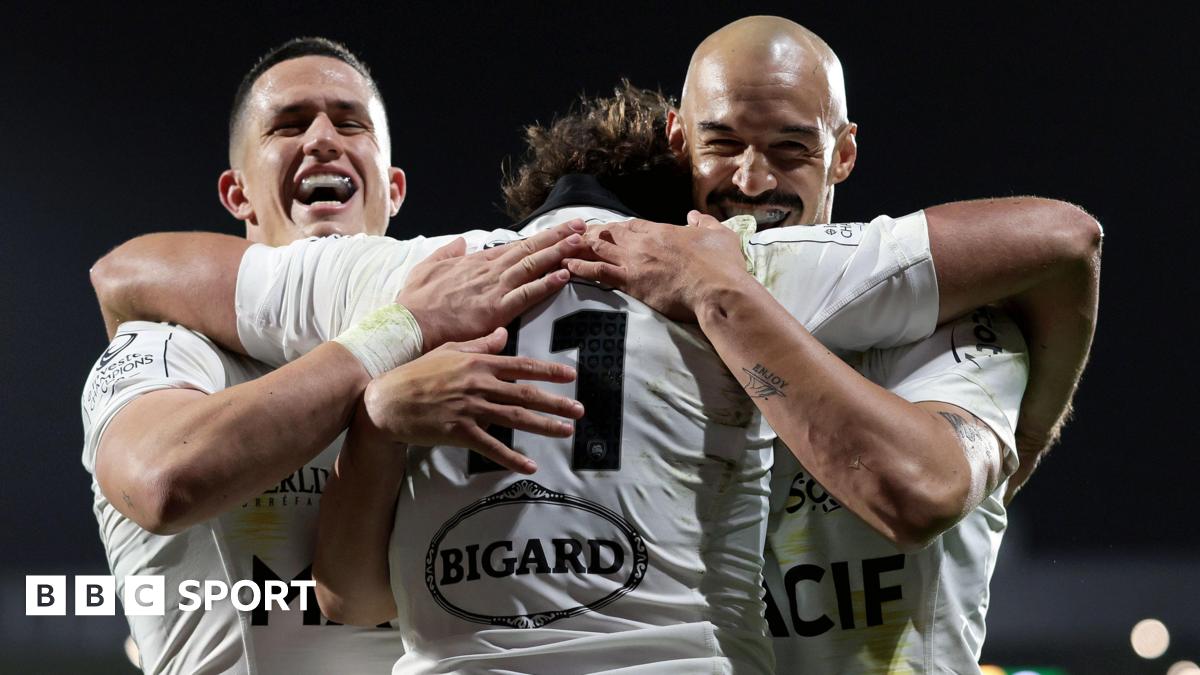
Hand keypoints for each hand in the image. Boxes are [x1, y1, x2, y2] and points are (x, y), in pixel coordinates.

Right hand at [359, 328, 582, 473]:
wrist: (387, 401)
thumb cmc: (417, 374)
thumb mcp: (449, 351)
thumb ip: (480, 344)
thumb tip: (504, 334)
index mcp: (478, 363)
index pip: (521, 366)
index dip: (548, 371)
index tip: (571, 376)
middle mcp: (478, 384)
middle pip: (525, 394)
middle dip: (556, 402)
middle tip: (580, 409)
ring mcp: (469, 408)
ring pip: (515, 418)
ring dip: (544, 426)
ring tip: (566, 431)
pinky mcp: (459, 431)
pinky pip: (491, 446)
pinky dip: (512, 457)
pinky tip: (530, 466)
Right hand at [398, 219, 588, 349]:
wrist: (410, 323)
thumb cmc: (417, 300)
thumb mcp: (428, 267)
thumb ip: (447, 253)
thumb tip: (460, 243)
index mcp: (478, 263)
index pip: (516, 246)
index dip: (541, 238)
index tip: (560, 230)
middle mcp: (490, 271)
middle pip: (530, 250)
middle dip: (558, 237)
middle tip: (583, 226)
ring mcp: (494, 289)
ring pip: (532, 266)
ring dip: (558, 253)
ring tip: (580, 242)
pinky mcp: (495, 309)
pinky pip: (526, 295)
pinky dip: (545, 284)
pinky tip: (563, 275)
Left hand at [564, 212, 747, 320]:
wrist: (717, 289)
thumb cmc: (722, 265)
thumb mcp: (719, 235)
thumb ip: (704, 223)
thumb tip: (694, 216)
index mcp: (664, 230)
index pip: (634, 225)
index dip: (620, 227)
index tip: (610, 229)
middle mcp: (644, 242)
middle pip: (612, 233)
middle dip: (595, 234)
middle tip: (579, 236)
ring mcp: (634, 261)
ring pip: (600, 248)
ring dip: (582, 246)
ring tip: (564, 247)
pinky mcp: (630, 282)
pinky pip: (598, 271)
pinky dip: (580, 267)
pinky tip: (566, 265)